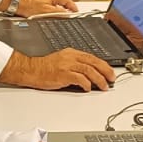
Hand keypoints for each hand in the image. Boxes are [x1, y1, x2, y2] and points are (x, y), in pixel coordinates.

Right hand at [0, 48, 114, 91]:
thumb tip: (88, 73)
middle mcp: (71, 57)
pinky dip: (86, 84)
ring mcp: (67, 65)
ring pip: (89, 70)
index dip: (104, 65)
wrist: (30, 69)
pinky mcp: (63, 74)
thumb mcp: (62, 60)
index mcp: (72, 53)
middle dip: (106, 71)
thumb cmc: (44, 68)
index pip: (92, 57)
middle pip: (94, 62)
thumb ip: (75, 64)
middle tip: (112, 79)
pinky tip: (88, 88)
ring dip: (99, 79)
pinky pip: (80, 78)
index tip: (110, 72)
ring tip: (103, 86)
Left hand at [10, 0, 80, 16]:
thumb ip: (58, 12)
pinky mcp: (40, 1)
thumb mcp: (47, 11)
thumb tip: (66, 14)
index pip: (68, 1)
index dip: (73, 7)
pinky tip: (52, 13)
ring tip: (63, 14)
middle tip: (71, 12)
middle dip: (68, 6)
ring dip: (61, 8)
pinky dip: (55, 9)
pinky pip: (51, 5)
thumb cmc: (29, 5)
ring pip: (57, 3)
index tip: (76, 11)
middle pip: (63, 0)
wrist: (18, 3)